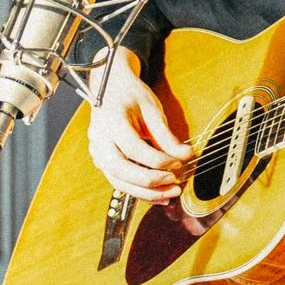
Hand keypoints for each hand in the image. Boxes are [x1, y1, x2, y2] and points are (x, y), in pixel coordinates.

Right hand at [87, 46, 191, 199]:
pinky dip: (139, 192)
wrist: (110, 88)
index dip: (158, 160)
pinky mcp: (103, 161)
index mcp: (110, 121)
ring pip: (118, 181)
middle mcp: (99, 139)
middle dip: (150, 181)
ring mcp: (97, 152)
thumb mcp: (152, 110)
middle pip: (121, 170)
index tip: (179, 162)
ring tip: (171, 194)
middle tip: (175, 183)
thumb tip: (187, 155)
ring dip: (146, 193)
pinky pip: (119, 182)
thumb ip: (167, 136)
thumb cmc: (130, 95)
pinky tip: (160, 196)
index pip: (133, 149)